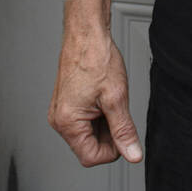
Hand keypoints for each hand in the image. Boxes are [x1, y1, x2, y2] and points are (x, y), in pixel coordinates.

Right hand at [48, 26, 143, 166]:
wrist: (87, 34)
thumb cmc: (96, 58)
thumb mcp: (116, 98)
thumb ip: (124, 131)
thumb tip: (132, 154)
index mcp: (67, 122)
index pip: (91, 157)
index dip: (113, 150)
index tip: (124, 134)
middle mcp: (59, 119)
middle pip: (89, 146)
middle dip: (108, 134)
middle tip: (118, 110)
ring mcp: (61, 112)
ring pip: (88, 134)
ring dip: (104, 123)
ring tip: (110, 100)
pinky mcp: (66, 104)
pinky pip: (84, 121)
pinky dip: (98, 115)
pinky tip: (104, 97)